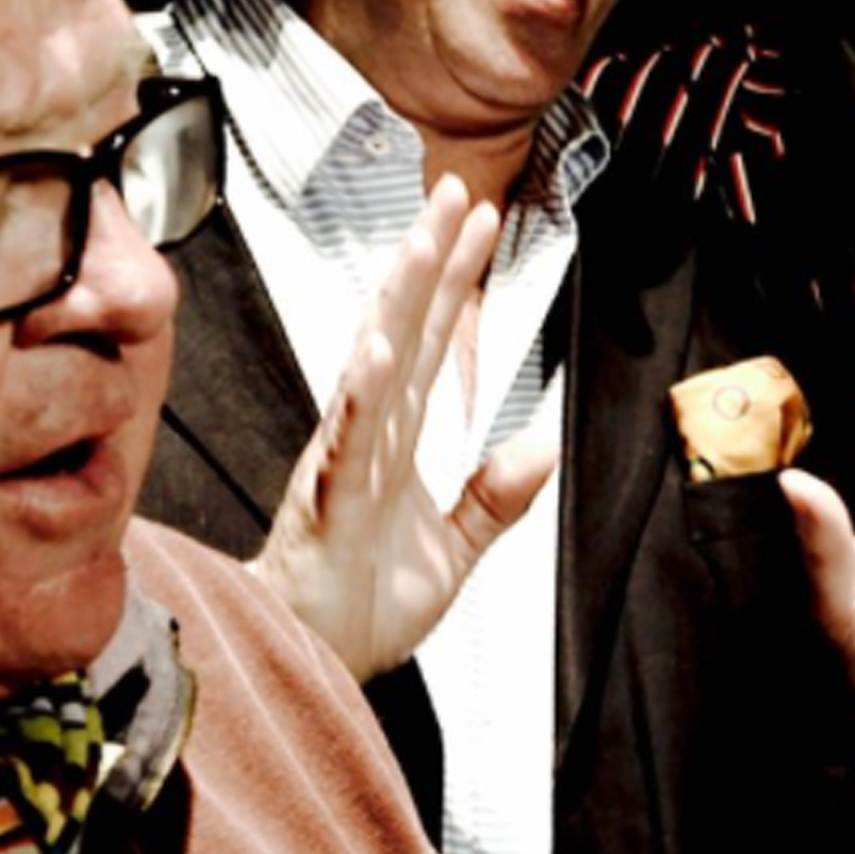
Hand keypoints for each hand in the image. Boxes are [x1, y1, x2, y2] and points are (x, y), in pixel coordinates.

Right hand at [253, 176, 559, 680]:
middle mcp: (368, 435)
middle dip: (429, 261)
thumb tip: (541, 442)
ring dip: (399, 305)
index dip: (454, 282)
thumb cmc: (360, 606)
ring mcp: (346, 462)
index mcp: (396, 439)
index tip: (476, 223)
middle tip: (453, 192)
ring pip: (375, 368)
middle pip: (404, 330)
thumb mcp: (453, 551)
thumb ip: (495, 497)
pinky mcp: (332, 503)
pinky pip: (349, 442)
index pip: (433, 344)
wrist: (313, 662)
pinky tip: (377, 353)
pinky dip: (363, 396)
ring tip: (420, 245)